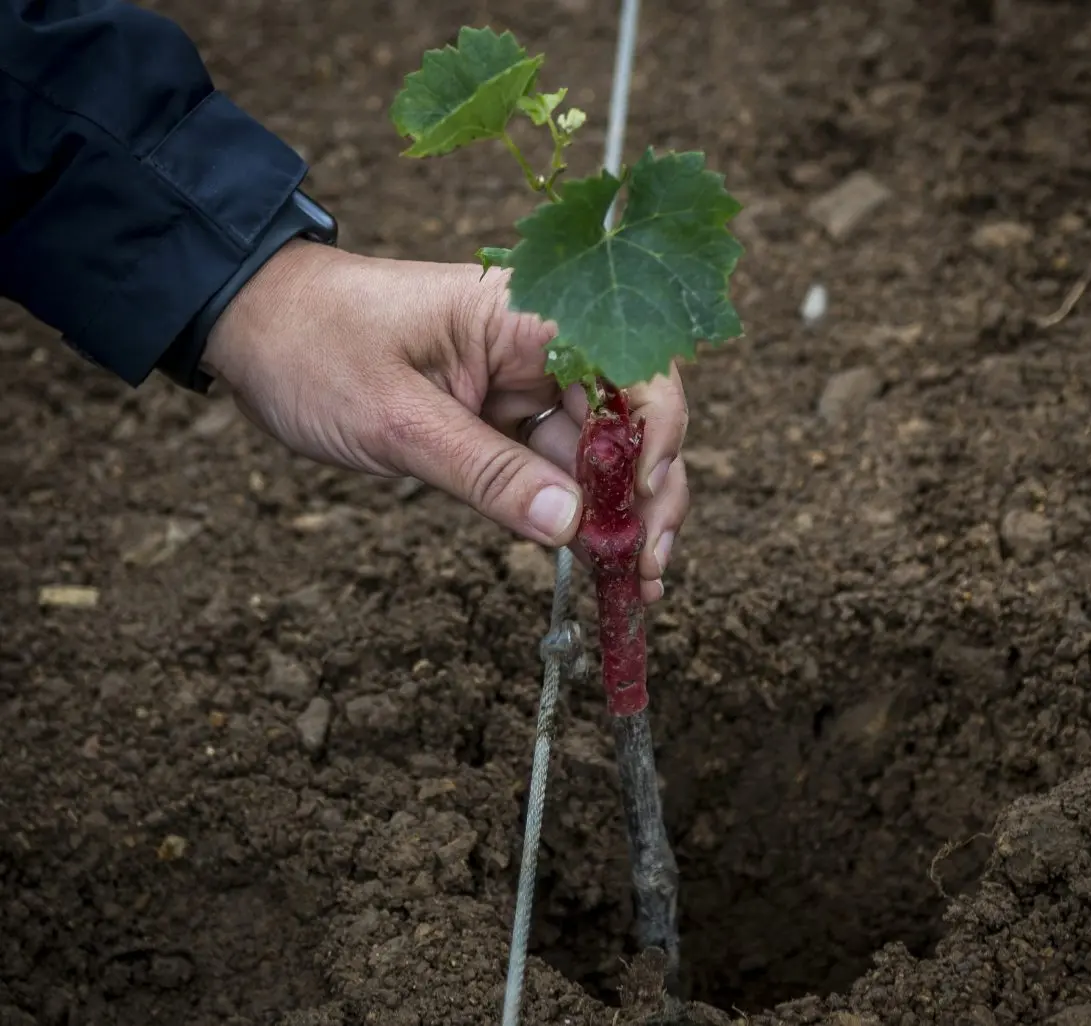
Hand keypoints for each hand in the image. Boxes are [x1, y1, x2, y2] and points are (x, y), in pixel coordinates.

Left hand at [200, 240, 689, 603]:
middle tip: (648, 566)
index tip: (644, 498)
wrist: (250, 328)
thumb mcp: (396, 417)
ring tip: (634, 582)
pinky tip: (599, 560)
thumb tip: (572, 524)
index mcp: (527, 315)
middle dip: (646, 492)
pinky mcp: (497, 422)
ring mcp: (520, 387)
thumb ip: (486, 472)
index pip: (630, 365)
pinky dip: (573, 516)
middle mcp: (538, 347)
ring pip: (594, 454)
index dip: (657, 432)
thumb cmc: (315, 346)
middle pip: (626, 418)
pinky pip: (551, 471)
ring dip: (617, 516)